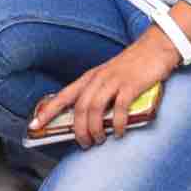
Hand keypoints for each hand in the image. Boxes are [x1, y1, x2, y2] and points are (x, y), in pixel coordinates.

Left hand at [30, 27, 181, 148]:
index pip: (63, 96)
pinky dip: (117, 122)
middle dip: (77, 129)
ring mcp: (113, 81)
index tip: (34, 125)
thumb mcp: (110, 78)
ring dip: (94, 128)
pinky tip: (119, 132)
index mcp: (89, 78)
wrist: (155, 47)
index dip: (47, 112)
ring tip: (98, 140)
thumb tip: (93, 120)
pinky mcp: (131, 85)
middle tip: (83, 143)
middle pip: (78, 107)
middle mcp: (97, 79)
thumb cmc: (133, 66)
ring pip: (94, 108)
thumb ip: (101, 94)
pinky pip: (119, 107)